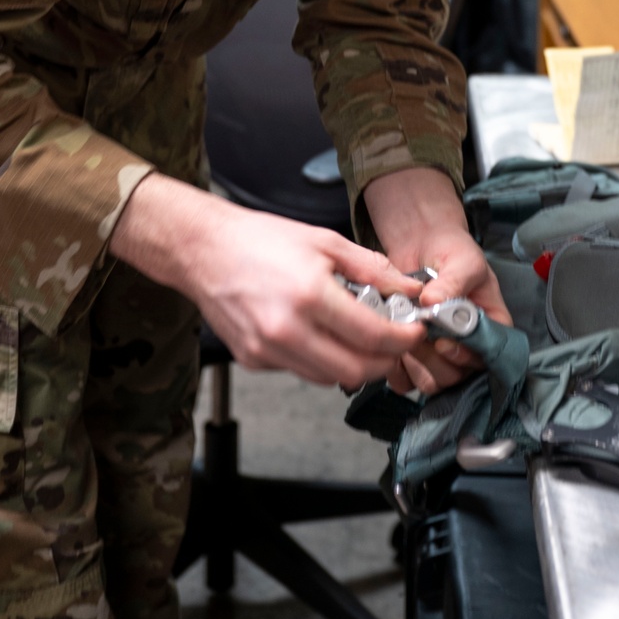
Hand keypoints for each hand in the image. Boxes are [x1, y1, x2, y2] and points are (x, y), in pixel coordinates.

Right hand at [110, 172, 426, 389]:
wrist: (204, 249)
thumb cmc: (259, 239)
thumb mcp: (324, 241)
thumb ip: (371, 268)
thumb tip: (408, 287)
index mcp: (309, 295)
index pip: (373, 337)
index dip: (403, 339)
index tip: (414, 332)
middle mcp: (286, 330)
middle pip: (355, 371)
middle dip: (384, 361)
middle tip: (394, 343)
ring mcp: (267, 350)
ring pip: (328, 378)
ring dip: (352, 364)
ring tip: (358, 337)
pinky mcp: (253, 359)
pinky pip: (299, 371)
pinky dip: (319, 360)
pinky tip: (319, 334)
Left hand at [363, 167, 512, 395]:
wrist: (422, 243)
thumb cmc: (452, 251)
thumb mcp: (463, 261)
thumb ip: (453, 282)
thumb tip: (433, 302)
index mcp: (489, 327)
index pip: (486, 358)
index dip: (465, 357)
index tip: (444, 342)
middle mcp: (466, 346)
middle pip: (456, 377)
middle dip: (434, 359)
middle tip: (417, 332)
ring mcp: (438, 354)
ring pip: (429, 382)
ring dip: (413, 363)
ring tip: (403, 331)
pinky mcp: (411, 356)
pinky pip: (403, 379)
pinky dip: (395, 367)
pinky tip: (391, 341)